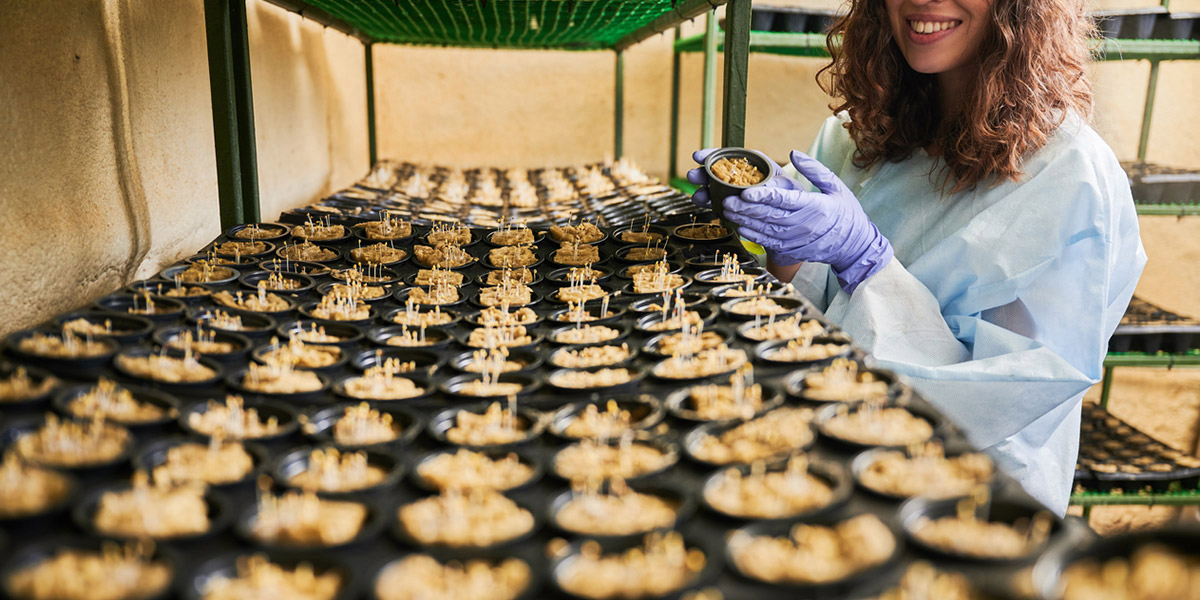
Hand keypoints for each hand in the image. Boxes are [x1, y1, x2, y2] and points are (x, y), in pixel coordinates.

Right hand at [685, 148, 802, 208]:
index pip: (730, 156)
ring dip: (703, 191)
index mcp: (754, 165)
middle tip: (692, 176)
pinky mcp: (735, 209)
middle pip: (717, 172)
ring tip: (697, 196)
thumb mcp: (788, 189)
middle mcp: (742, 178)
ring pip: (714, 190)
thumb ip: (774, 186)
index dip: (712, 155)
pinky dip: (710, 205)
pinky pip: (719, 205)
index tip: (698, 156)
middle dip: (702, 173)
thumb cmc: (795, 200)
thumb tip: (760, 191)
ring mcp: (737, 194)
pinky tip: (705, 205)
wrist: (795, 222)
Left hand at [726, 150, 892, 292]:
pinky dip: (753, 235)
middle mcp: (802, 225)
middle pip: (769, 215)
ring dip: (745, 221)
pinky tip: (741, 227)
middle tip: (727, 199)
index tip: (746, 191)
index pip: (784, 200)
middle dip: (746, 208)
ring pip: (765, 229)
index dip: (763, 196)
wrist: (854, 247)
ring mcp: (795, 239)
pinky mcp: (791, 249)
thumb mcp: (837, 187)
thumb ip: (815, 170)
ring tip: (727, 211)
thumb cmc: (847, 214)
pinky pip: (769, 242)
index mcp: (814, 207)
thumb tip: (794, 153)